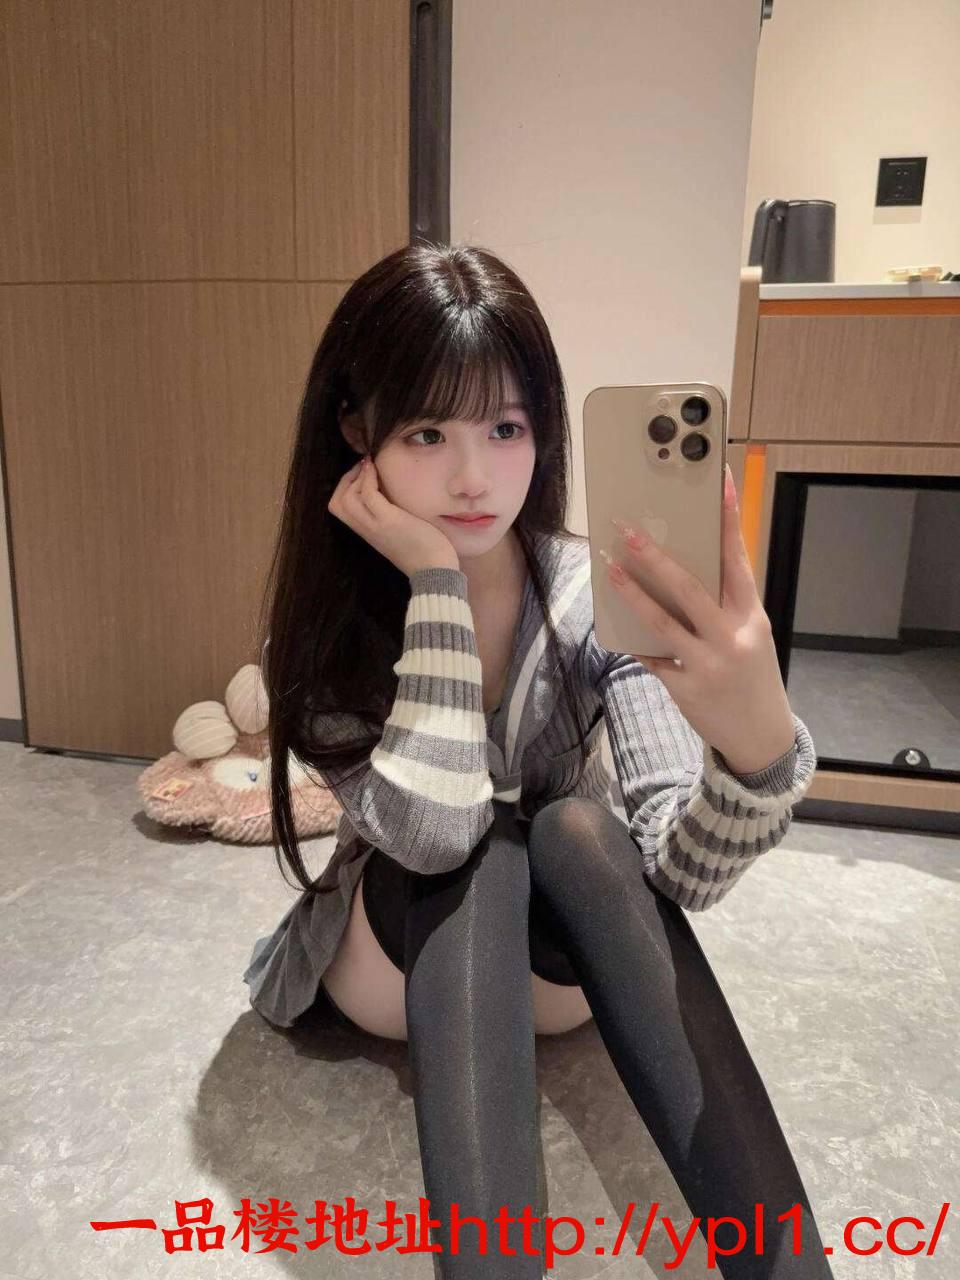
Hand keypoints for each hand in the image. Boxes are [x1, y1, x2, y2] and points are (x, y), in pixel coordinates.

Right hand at [328, 455, 459, 577]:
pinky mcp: (388, 521)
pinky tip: (377, 469)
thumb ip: (391, 518)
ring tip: (371, 466)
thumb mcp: (401, 532)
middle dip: (346, 479)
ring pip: (345, 498)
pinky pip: (368, 494)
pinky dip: (368, 478)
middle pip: (337, 502)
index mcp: (368, 532)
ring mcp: (375, 525)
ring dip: (356, 476)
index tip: (361, 473)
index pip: (340, 508)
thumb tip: (392, 496)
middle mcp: (366, 530)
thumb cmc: (425, 551)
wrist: (435, 571)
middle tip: (364, 467)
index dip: (345, 487)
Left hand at [603, 464, 795, 774]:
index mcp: (752, 617)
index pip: (737, 559)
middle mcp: (731, 637)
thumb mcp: (751, 637)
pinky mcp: (685, 687)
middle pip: (689, 588)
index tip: (718, 482)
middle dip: (655, 556)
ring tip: (609, 567)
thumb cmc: (752, 676)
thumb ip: (725, 607)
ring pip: (662, 621)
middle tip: (628, 531)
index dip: (729, 519)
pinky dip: (638, 644)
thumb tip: (679, 574)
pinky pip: (652, 657)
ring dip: (632, 592)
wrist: (761, 737)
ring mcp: (707, 664)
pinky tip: (620, 630)